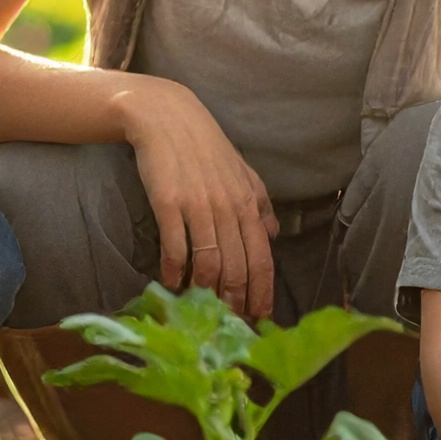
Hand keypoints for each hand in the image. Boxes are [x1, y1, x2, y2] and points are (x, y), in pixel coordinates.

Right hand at [116, 79, 278, 319]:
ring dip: (206, 291)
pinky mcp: (169, 202)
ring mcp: (198, 205)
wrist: (166, 116)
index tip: (260, 317)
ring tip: (200, 305)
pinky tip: (171, 282)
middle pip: (237, 268)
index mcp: (248, 203)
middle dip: (235, 301)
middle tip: (229, 323)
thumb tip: (274, 234)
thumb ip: (260, 202)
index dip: (262, 292)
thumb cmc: (205, 145)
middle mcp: (228, 207)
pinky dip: (174, 270)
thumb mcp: (241, 170)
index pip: (262, 258)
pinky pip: (176, 246)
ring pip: (209, 262)